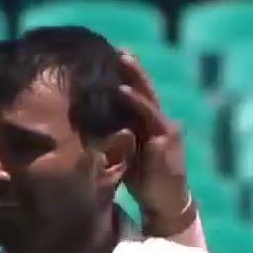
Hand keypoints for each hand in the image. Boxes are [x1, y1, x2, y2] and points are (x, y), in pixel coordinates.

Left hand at [117, 50, 192, 231]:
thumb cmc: (143, 181)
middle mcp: (158, 121)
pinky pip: (150, 115)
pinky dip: (136, 101)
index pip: (136, 95)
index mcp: (148, 124)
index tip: (109, 59)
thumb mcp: (125, 155)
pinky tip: (122, 90)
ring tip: (121, 59)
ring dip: (134, 76)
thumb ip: (113, 138)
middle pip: (143, 89)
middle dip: (131, 69)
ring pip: (147, 96)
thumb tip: (85, 129)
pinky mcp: (166, 137)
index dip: (125, 77)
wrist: (164, 203)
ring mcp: (164, 127)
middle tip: (117, 49)